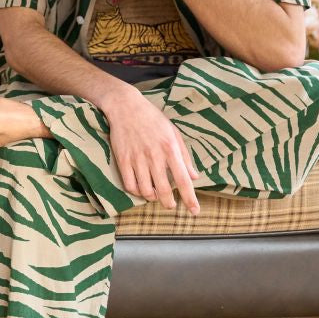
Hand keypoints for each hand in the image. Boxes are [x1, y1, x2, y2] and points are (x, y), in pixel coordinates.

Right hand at [104, 88, 200, 214]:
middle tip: (171, 205)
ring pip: (146, 191)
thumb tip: (194, 177)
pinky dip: (137, 192)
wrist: (126, 106)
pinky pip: (130, 185)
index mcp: (170, 148)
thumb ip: (184, 156)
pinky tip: (141, 188)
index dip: (190, 198)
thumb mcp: (173, 132)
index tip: (195, 211)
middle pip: (164, 190)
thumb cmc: (153, 118)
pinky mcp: (123, 160)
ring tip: (156, 194)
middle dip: (169, 203)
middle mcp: (154, 156)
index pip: (183, 179)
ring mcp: (137, 158)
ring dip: (153, 197)